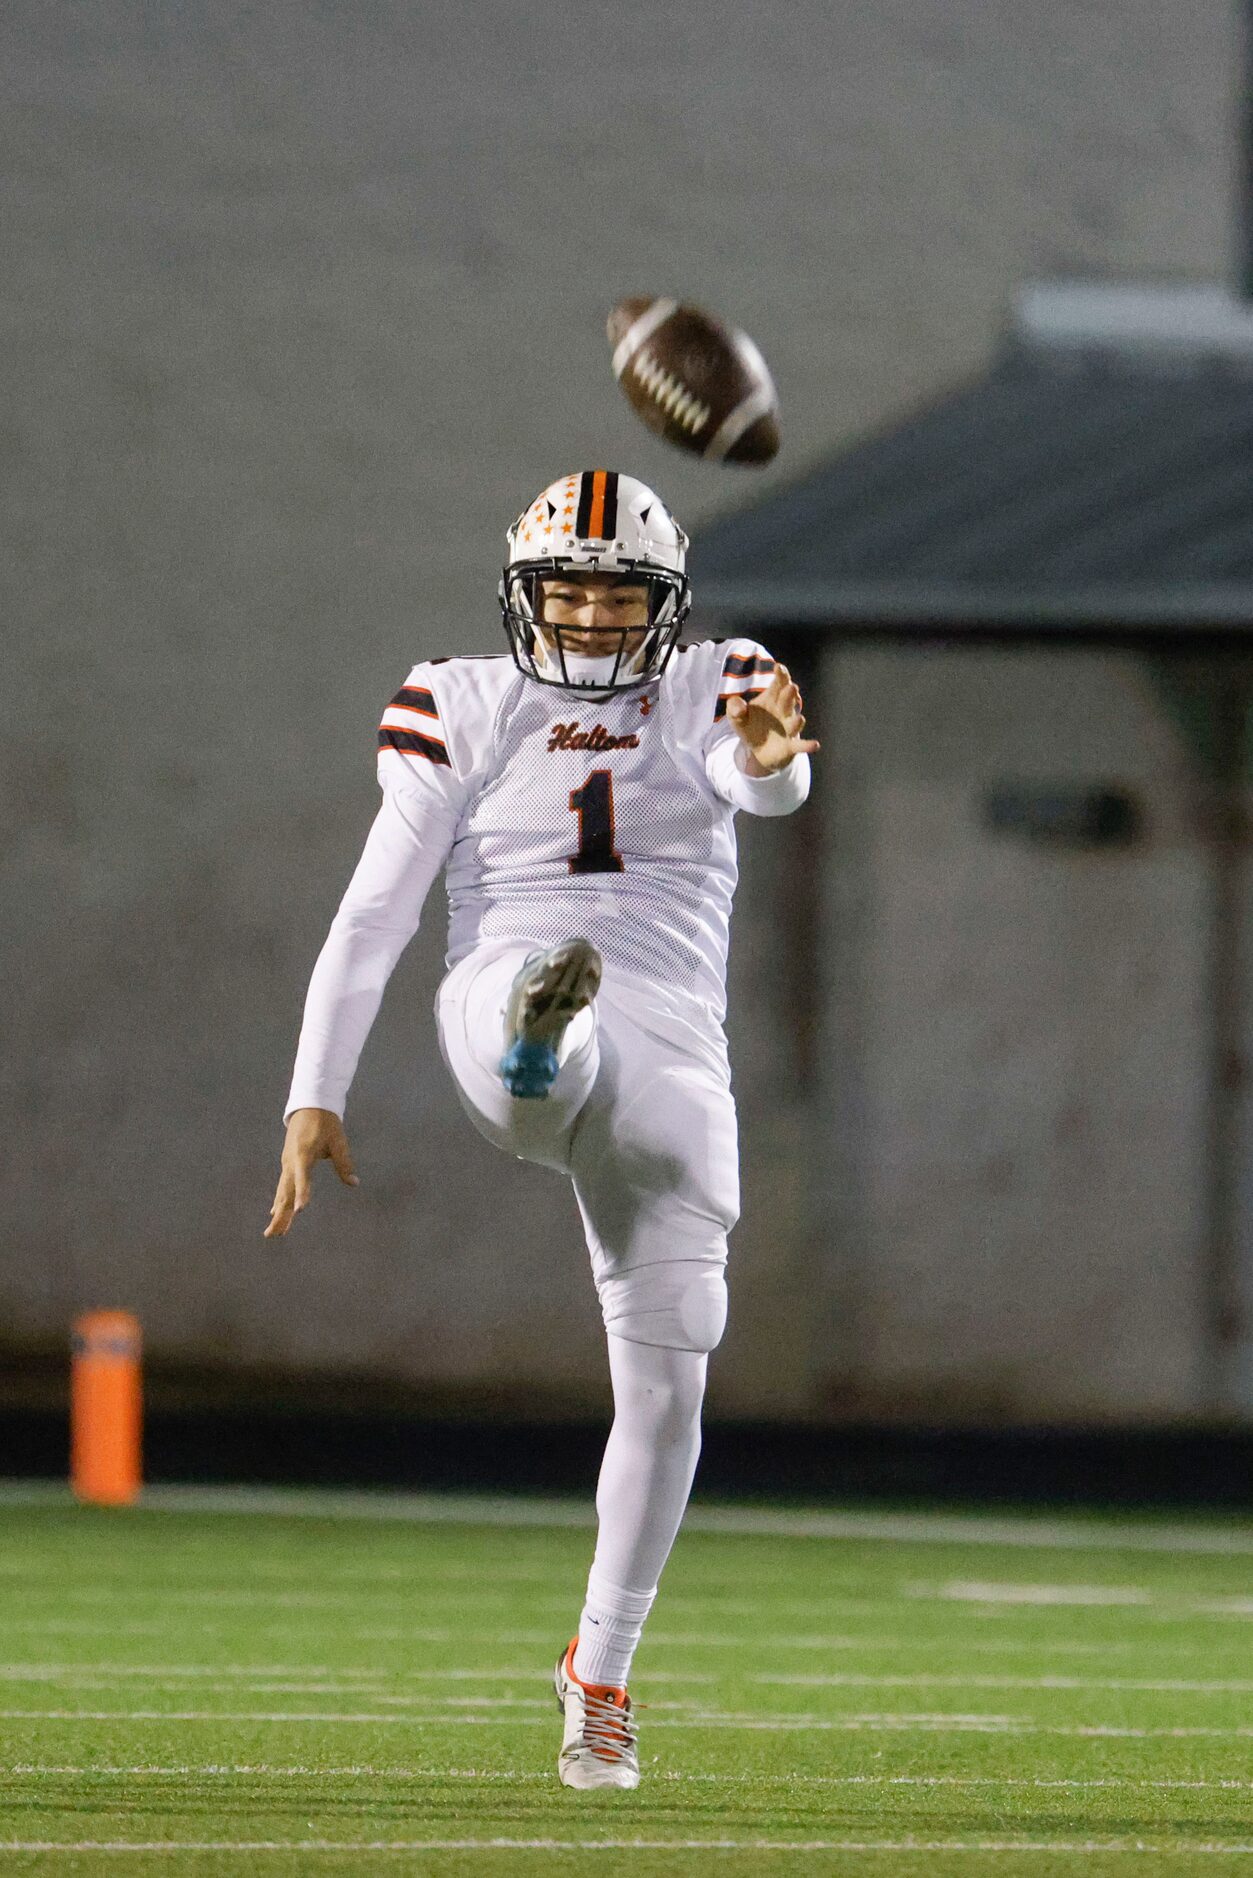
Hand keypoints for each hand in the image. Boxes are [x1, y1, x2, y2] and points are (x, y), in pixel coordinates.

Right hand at [265, 1107, 358, 1237]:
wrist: (309, 1105)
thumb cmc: (326, 1123)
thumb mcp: (338, 1141)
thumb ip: (344, 1163)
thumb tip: (354, 1183)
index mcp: (303, 1153)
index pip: (302, 1177)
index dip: (302, 1193)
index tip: (300, 1210)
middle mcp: (291, 1161)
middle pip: (285, 1191)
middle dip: (282, 1214)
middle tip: (275, 1234)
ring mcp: (287, 1163)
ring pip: (281, 1191)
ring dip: (279, 1212)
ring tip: (274, 1232)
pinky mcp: (287, 1163)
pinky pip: (282, 1185)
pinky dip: (279, 1200)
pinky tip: (276, 1213)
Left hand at [725, 664, 819, 775]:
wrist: (758, 750)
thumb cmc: (749, 726)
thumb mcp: (736, 717)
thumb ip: (734, 708)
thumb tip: (738, 706)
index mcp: (772, 698)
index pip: (779, 684)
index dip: (781, 675)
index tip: (779, 667)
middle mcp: (784, 710)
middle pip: (788, 700)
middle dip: (790, 694)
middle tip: (791, 687)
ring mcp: (789, 727)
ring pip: (795, 722)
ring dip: (797, 720)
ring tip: (799, 718)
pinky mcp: (791, 745)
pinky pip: (800, 745)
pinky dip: (808, 745)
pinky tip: (815, 745)